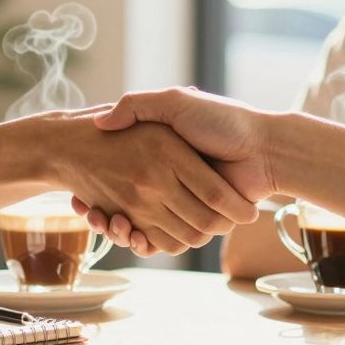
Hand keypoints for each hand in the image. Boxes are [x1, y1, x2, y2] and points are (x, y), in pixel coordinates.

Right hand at [36, 110, 257, 254]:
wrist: (265, 148)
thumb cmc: (221, 121)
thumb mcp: (174, 103)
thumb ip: (138, 106)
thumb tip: (101, 121)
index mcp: (162, 155)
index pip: (120, 175)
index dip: (99, 187)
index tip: (79, 191)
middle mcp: (169, 180)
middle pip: (125, 205)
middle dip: (104, 212)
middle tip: (86, 209)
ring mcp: (183, 202)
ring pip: (140, 225)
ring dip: (120, 228)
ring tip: (105, 221)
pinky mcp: (198, 222)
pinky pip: (165, 239)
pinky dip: (145, 242)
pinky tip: (128, 233)